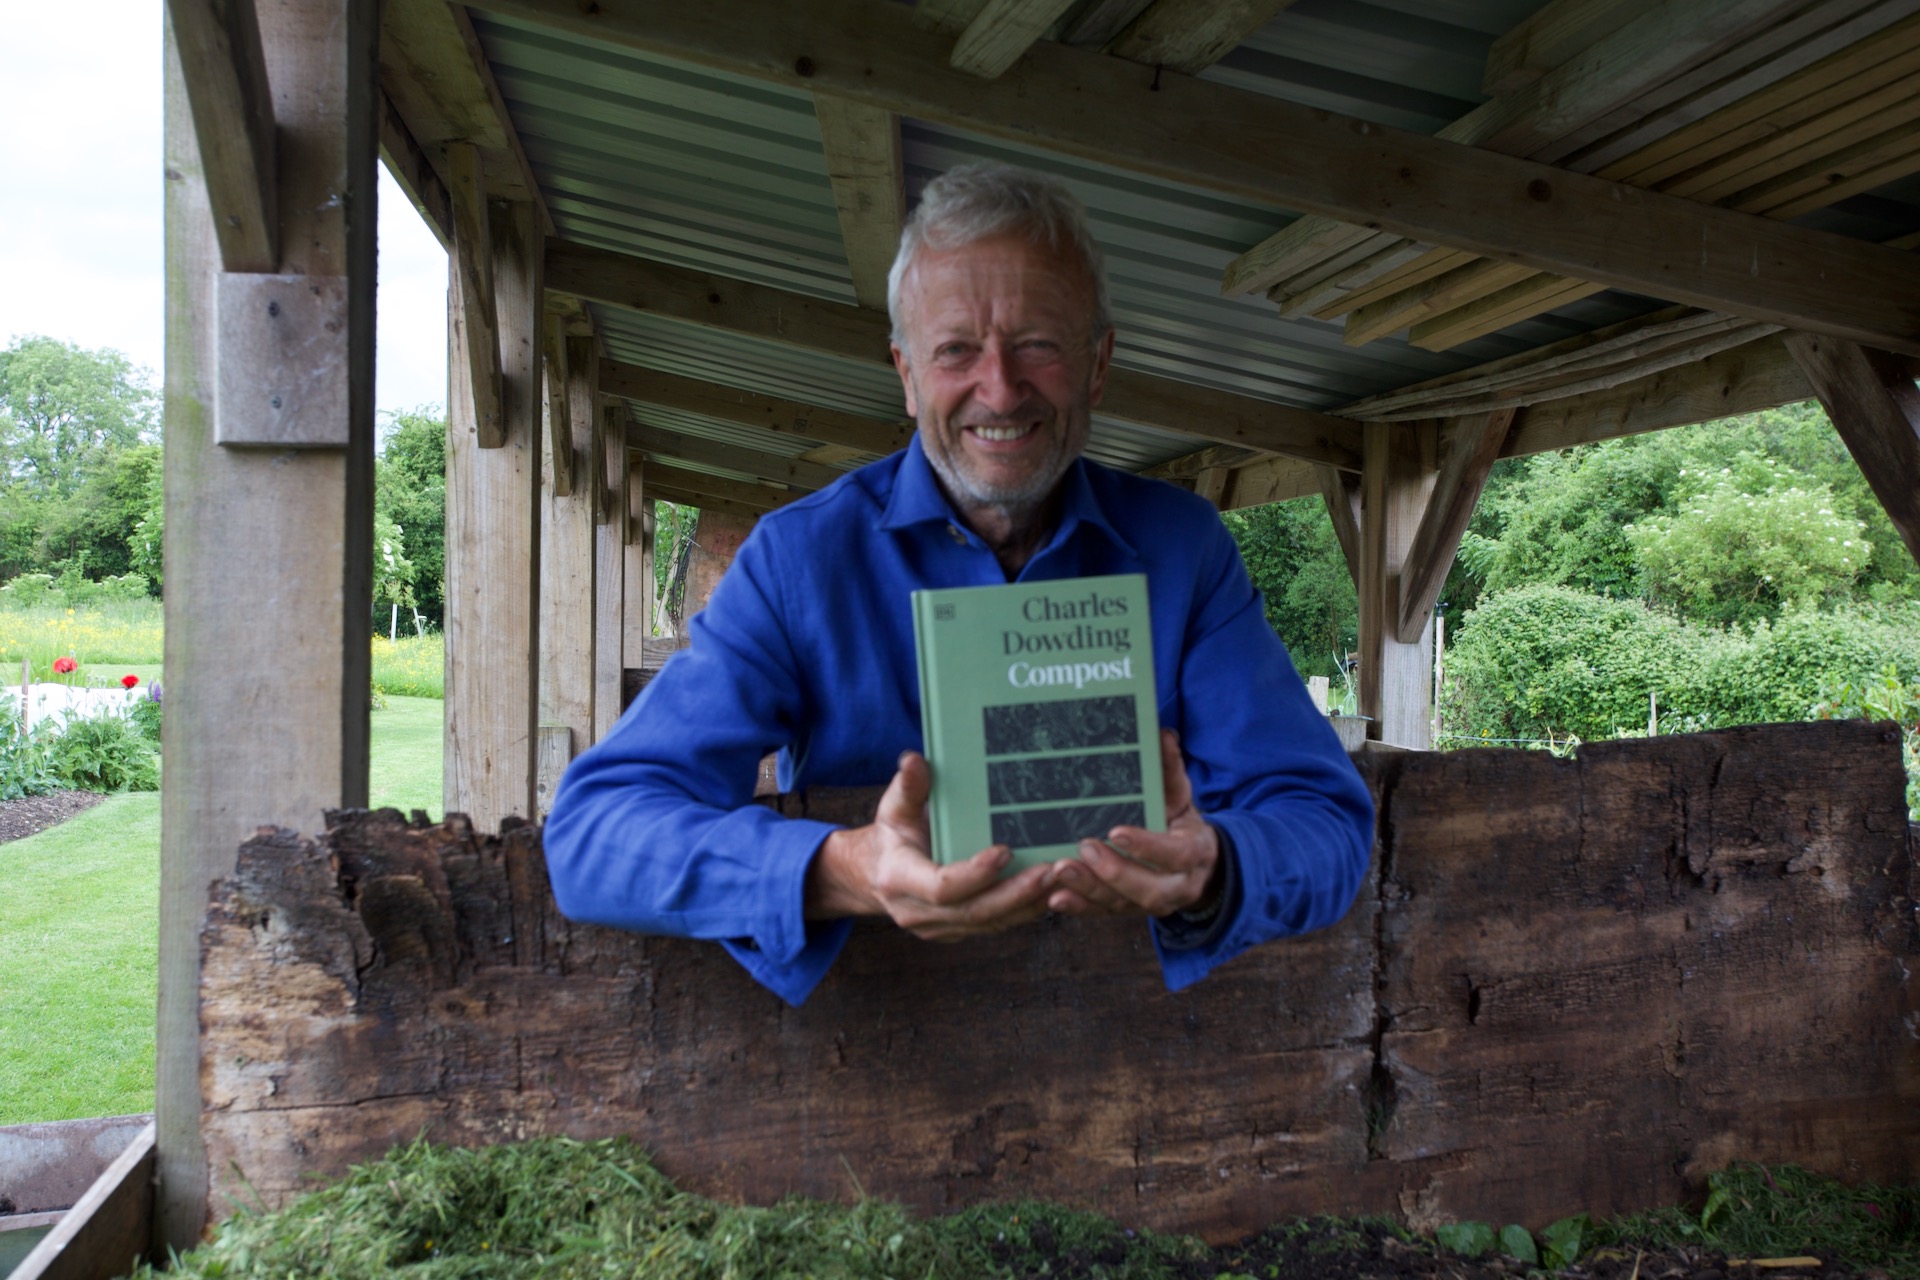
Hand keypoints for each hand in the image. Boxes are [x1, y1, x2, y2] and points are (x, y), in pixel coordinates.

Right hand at [805, 750, 1055, 940]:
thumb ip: (908, 786)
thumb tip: (913, 759)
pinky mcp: (959, 932)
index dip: (975, 874)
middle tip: (1053, 870)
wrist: (875, 875)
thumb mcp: (893, 807)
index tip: (1005, 851)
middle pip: (975, 911)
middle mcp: (918, 912)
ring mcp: (939, 929)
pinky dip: (1026, 910)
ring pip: (991, 923)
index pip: (941, 887)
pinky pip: (996, 925)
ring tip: (1064, 880)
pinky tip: (1054, 891)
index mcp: (899, 879)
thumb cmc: (892, 833)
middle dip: (1017, 892)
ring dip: (1030, 903)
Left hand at [1046, 730, 1220, 918]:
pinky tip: (1056, 897)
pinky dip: (1079, 907)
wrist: (1197, 866)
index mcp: (1193, 854)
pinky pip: (1103, 913)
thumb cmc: (1181, 823)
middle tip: (1083, 848)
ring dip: (1089, 890)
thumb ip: (1170, 769)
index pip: (1174, 854)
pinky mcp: (1129, 911)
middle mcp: (1177, 886)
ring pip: (1122, 904)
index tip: (1116, 831)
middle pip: (1148, 890)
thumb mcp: (1180, 796)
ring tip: (1060, 871)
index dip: (1147, 846)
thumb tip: (1163, 734)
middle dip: (1114, 872)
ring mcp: (1152, 903)